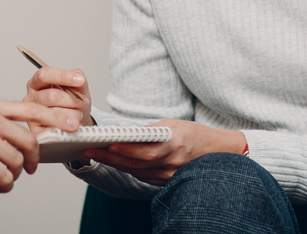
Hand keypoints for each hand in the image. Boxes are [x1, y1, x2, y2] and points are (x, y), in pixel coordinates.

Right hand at [0, 99, 77, 191]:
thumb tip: (12, 133)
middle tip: (30, 167)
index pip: (30, 107)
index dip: (54, 116)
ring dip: (15, 173)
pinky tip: (0, 184)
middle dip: (34, 157)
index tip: (71, 123)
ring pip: (16, 160)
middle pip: (28, 139)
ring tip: (6, 178)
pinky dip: (5, 183)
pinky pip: (3, 175)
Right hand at [23, 66, 93, 132]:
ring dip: (72, 114)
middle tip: (83, 103)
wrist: (75, 122)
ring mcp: (31, 115)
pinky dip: (67, 127)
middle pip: (51, 96)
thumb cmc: (72, 103)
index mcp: (37, 82)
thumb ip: (78, 77)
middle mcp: (31, 97)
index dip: (63, 76)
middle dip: (72, 100)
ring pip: (55, 113)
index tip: (79, 80)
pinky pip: (54, 129)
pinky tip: (71, 125)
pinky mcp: (36, 131)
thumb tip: (78, 77)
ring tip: (78, 115)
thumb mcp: (78, 86)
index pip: (44, 75)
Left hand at [84, 119, 245, 185]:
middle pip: (135, 164)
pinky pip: (142, 176)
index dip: (125, 149)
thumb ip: (151, 130)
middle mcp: (171, 163)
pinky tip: (113, 162)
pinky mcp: (166, 182)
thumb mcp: (174, 124)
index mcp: (175, 145)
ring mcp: (169, 176)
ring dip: (113, 163)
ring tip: (94, 154)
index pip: (145, 151)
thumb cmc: (196, 135)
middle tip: (88, 150)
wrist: (219, 153)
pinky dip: (126, 168)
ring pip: (135, 171)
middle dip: (109, 157)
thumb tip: (127, 133)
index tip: (107, 143)